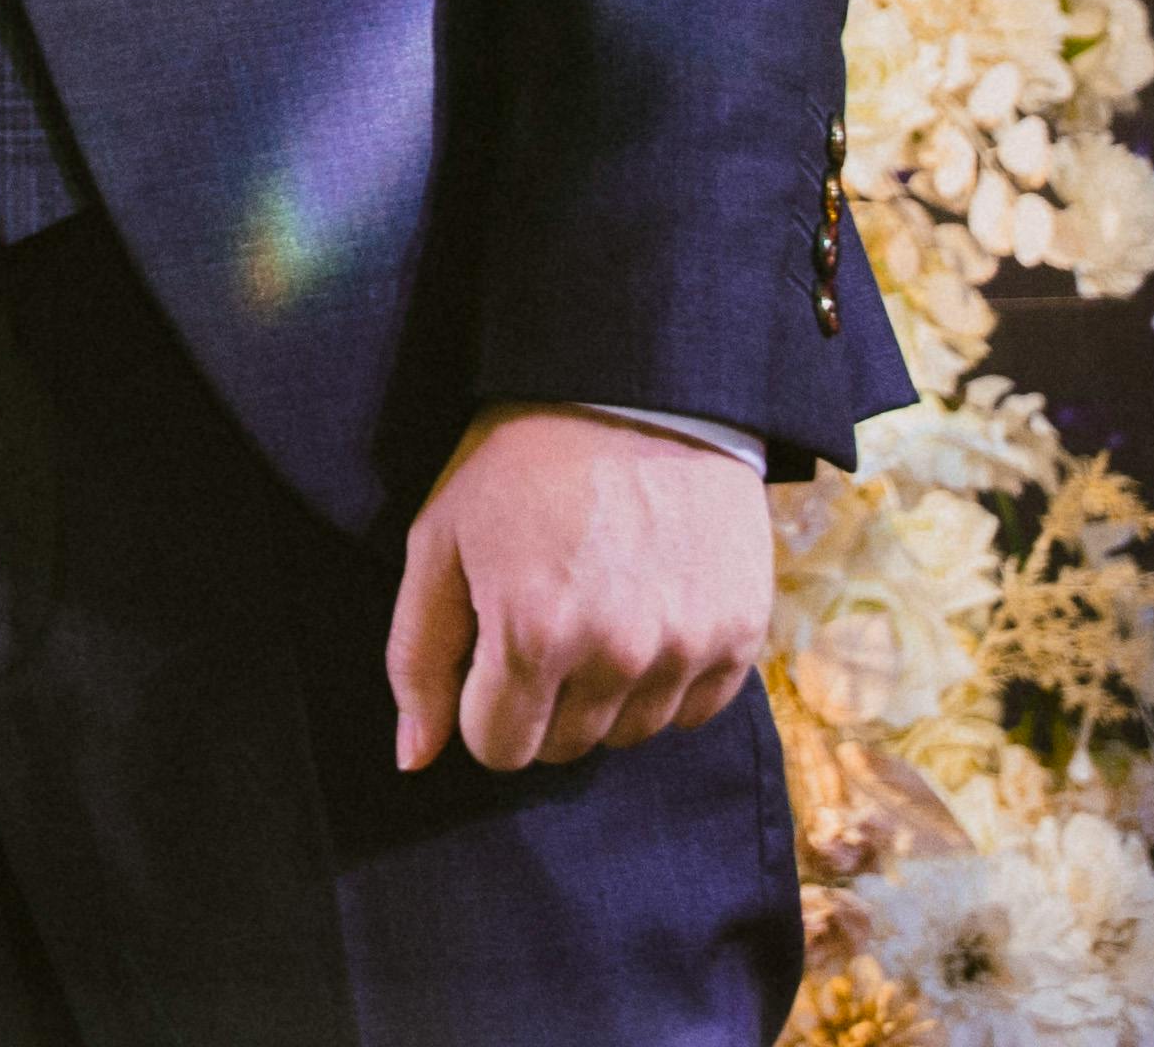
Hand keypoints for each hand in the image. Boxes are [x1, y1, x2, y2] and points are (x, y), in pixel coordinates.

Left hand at [383, 407, 766, 774]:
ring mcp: (686, 648)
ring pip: (629, 734)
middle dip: (539, 702)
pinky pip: (695, 711)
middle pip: (564, 748)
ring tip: (594, 610)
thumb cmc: (518, 464)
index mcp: (532, 634)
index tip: (489, 655)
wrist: (633, 393)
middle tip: (541, 622)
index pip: (499, 748)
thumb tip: (413, 760)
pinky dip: (666, 682)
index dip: (482, 708)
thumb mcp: (439, 541)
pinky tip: (646, 616)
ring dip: (604, 694)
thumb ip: (418, 657)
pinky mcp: (741, 635)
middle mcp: (616, 655)